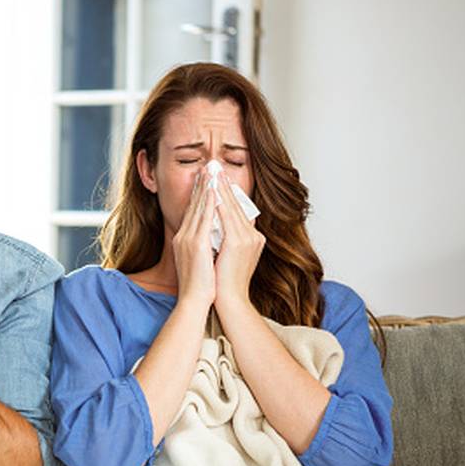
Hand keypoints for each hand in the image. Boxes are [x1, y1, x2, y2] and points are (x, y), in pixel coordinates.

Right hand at [171, 169, 216, 310]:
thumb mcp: (199, 261)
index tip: (205, 180)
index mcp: (184, 240)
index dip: (198, 194)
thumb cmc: (201, 286)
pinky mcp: (196, 244)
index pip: (192, 212)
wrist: (194, 301)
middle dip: (201, 185)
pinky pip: (204, 218)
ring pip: (198, 207)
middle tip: (207, 167)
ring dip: (205, 188)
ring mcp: (188, 239)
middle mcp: (183, 236)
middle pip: (193, 205)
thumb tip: (213, 238)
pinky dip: (209, 203)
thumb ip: (204, 246)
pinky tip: (214, 190)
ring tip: (211, 172)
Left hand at [213, 173, 264, 308]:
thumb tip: (215, 227)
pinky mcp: (237, 242)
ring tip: (211, 171)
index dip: (228, 192)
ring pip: (232, 206)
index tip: (217, 178)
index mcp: (251, 239)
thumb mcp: (226, 257)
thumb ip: (225, 240)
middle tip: (213, 166)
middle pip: (237, 203)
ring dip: (221, 188)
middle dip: (223, 184)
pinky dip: (219, 202)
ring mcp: (247, 238)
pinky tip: (212, 190)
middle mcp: (253, 236)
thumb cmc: (224, 282)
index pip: (239, 210)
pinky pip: (227, 216)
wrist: (229, 300)